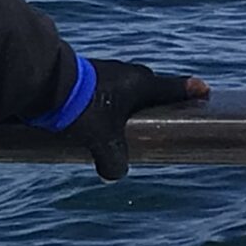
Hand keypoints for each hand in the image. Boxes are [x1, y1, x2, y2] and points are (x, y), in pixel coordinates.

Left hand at [68, 58, 209, 180]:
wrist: (41, 81)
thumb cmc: (81, 107)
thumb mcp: (102, 140)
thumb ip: (114, 160)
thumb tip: (114, 174)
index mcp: (140, 83)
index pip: (172, 88)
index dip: (189, 91)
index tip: (205, 90)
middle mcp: (125, 72)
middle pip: (148, 88)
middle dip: (154, 100)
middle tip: (163, 112)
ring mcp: (103, 71)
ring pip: (121, 89)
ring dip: (123, 103)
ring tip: (121, 123)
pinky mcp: (82, 76)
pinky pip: (100, 91)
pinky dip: (102, 103)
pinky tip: (92, 118)